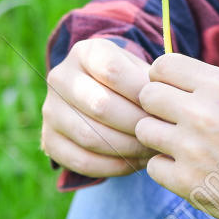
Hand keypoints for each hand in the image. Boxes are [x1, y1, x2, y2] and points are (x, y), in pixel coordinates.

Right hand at [40, 38, 157, 178]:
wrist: (100, 94)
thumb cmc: (131, 82)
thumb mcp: (141, 70)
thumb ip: (153, 82)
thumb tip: (169, 105)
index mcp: (85, 52)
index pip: (113, 72)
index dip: (142, 93)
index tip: (165, 106)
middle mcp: (61, 78)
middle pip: (101, 105)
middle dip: (137, 124)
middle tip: (162, 134)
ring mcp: (51, 110)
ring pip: (90, 136)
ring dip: (126, 147)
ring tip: (152, 150)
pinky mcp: (49, 139)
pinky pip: (81, 160)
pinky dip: (112, 166)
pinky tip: (134, 163)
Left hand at [135, 54, 218, 218]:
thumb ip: (211, 90)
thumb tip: (172, 84)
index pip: (162, 66)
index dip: (163, 79)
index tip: (173, 92)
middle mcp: (201, 112)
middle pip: (147, 96)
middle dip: (157, 107)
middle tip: (176, 121)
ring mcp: (191, 148)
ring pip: (144, 131)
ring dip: (159, 138)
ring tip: (185, 146)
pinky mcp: (187, 182)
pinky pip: (153, 167)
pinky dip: (167, 169)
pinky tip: (191, 170)